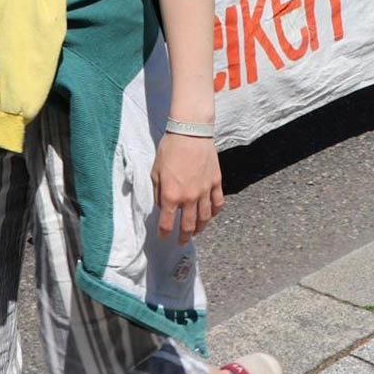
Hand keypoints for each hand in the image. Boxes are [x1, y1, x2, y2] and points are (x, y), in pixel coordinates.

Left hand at [151, 131, 223, 245]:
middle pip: (189, 226)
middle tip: (182, 241)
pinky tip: (211, 215)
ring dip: (200, 228)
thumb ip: (158, 192)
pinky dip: (215, 213)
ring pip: (205, 218)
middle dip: (184, 236)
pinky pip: (218, 204)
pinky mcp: (216, 183)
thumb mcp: (155, 171)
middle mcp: (189, 198)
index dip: (165, 234)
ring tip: (196, 232)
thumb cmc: (169, 149)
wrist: (190, 132)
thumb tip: (162, 205)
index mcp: (172, 196)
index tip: (164, 238)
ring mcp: (205, 192)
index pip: (168, 223)